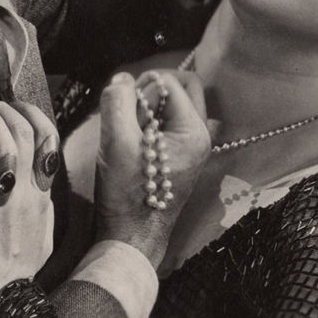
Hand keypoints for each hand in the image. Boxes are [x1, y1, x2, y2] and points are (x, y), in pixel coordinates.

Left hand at [0, 100, 55, 317]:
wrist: (2, 305)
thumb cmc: (17, 271)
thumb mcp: (41, 231)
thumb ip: (38, 202)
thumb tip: (33, 180)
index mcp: (42, 196)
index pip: (48, 139)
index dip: (31, 114)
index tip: (14, 106)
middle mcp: (26, 195)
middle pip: (24, 134)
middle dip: (2, 109)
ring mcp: (0, 206)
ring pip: (2, 147)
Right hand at [94, 68, 210, 268]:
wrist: (131, 238)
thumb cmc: (128, 195)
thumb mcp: (117, 143)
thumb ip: (117, 102)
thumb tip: (122, 79)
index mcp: (194, 132)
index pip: (170, 83)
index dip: (142, 87)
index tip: (122, 107)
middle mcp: (200, 137)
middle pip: (183, 88)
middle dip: (153, 90)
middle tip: (129, 107)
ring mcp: (192, 148)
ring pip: (175, 105)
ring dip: (149, 107)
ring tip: (129, 128)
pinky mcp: (179, 157)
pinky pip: (168, 124)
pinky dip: (149, 123)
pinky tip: (133, 141)